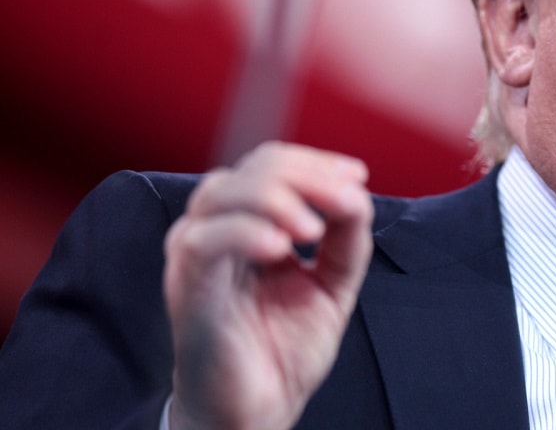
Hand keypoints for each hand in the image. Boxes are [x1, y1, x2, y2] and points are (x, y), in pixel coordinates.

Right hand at [163, 142, 373, 429]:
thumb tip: (357, 195)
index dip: (317, 162)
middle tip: (347, 201)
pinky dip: (245, 233)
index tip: (358, 177)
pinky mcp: (185, 287)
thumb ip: (347, 240)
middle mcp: (215, 228)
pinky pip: (205, 242)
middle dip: (308, 177)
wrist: (257, 410)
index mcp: (246, 221)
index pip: (273, 164)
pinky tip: (280, 247)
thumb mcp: (332, 284)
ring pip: (224, 192)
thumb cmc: (283, 347)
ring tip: (313, 229)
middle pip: (254, 168)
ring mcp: (196, 254)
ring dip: (277, 199)